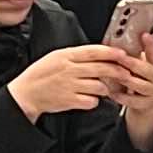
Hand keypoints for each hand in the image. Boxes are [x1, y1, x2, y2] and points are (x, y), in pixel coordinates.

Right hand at [10, 41, 140, 120]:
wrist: (26, 93)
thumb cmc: (41, 74)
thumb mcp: (55, 57)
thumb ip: (75, 55)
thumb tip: (97, 53)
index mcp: (66, 56)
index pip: (93, 51)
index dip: (111, 52)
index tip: (122, 54)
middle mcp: (69, 70)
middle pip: (101, 69)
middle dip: (117, 71)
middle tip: (126, 73)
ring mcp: (70, 86)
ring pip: (99, 86)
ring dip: (104, 89)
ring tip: (102, 89)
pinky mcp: (70, 101)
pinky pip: (91, 101)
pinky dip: (93, 101)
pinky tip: (89, 98)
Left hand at [116, 30, 152, 142]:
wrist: (151, 104)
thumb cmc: (144, 81)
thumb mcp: (144, 66)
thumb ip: (137, 54)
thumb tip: (121, 38)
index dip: (151, 44)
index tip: (144, 35)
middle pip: (144, 69)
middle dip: (130, 62)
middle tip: (118, 56)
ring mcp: (151, 91)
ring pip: (138, 84)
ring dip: (124, 79)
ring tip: (113, 75)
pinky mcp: (144, 104)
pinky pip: (131, 100)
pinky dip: (121, 96)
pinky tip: (112, 92)